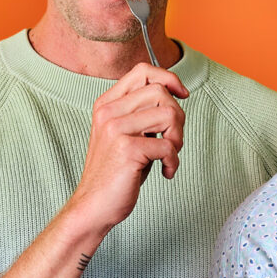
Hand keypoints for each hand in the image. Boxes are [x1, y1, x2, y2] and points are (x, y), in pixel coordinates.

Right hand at [59, 63, 188, 237]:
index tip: (182, 95)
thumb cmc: (117, 172)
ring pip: (170, 114)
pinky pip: (168, 145)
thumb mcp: (127, 134)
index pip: (143, 72)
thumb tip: (175, 93)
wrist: (93, 206)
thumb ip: (142, 112)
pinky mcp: (126, 149)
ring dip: (178, 139)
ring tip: (167, 156)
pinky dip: (173, 162)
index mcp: (107, 104)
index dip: (169, 78)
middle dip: (178, 117)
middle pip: (162, 93)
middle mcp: (109, 112)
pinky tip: (165, 172)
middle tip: (171, 141)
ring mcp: (115, 129)